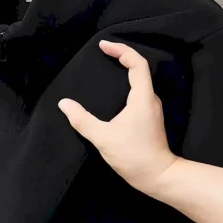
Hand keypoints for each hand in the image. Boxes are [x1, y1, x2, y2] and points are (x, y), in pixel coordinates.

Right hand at [58, 40, 179, 193]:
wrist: (158, 176)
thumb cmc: (133, 156)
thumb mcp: (103, 138)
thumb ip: (82, 120)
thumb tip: (64, 104)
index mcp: (142, 98)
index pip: (137, 64)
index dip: (121, 50)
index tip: (103, 46)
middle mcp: (150, 99)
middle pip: (139, 68)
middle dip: (121, 55)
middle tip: (102, 51)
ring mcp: (151, 108)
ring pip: (140, 79)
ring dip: (124, 68)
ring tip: (106, 65)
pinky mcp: (148, 116)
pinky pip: (138, 90)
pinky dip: (126, 81)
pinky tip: (112, 89)